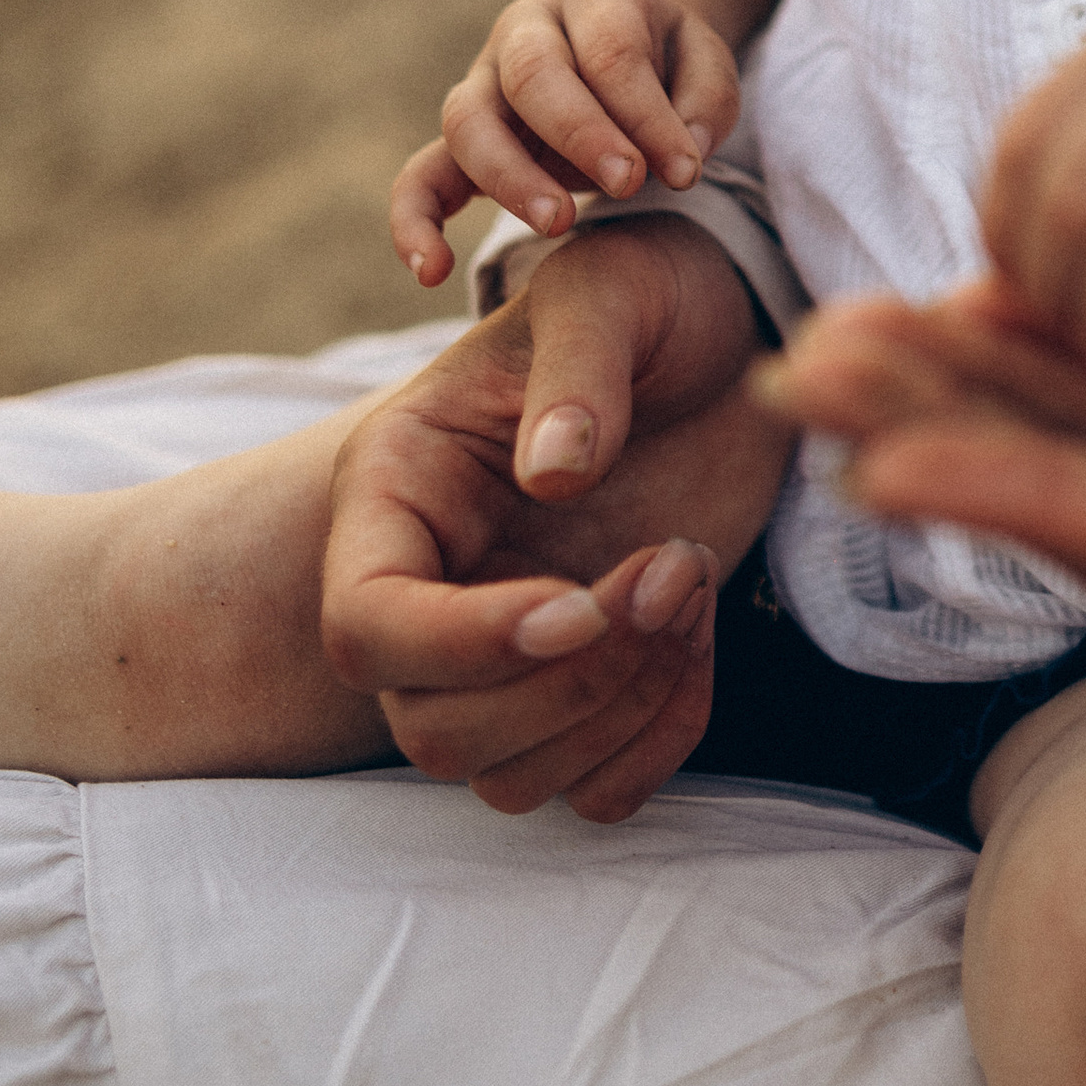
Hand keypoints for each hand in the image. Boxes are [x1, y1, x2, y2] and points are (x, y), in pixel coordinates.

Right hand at [323, 216, 788, 819]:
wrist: (719, 338)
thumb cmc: (644, 304)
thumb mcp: (610, 293)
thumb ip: (578, 367)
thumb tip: (551, 476)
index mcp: (400, 492)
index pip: (366, 626)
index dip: (463, 644)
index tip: (578, 601)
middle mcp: (433, 589)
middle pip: (435, 729)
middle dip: (567, 680)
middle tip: (670, 565)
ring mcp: (504, 655)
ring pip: (507, 779)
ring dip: (619, 705)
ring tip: (688, 575)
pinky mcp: (585, 693)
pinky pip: (592, 792)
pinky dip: (656, 741)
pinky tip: (700, 635)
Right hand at [391, 0, 742, 284]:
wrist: (613, 37)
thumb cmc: (665, 58)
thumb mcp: (705, 60)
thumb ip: (707, 101)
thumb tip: (685, 155)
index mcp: (594, 1)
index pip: (613, 53)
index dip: (647, 114)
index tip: (685, 171)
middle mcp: (526, 32)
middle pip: (533, 74)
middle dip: (580, 134)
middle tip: (627, 185)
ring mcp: (483, 82)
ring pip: (468, 120)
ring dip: (509, 176)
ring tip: (558, 223)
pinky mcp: (462, 138)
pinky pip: (419, 176)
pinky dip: (413, 221)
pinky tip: (430, 272)